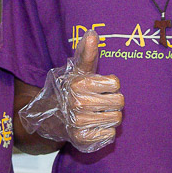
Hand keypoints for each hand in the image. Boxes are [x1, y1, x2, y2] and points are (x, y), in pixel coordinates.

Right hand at [19, 29, 123, 151]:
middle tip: (101, 102)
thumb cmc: (71, 90)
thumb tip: (92, 33)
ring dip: (110, 116)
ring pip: (116, 119)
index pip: (116, 83)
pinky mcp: (83, 139)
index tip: (101, 87)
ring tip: (97, 113)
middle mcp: (78, 103)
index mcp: (79, 84)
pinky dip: (106, 131)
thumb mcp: (78, 71)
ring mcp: (80, 123)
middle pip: (119, 102)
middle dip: (113, 101)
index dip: (111, 85)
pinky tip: (95, 125)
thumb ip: (88, 53)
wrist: (52, 117)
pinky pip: (110, 134)